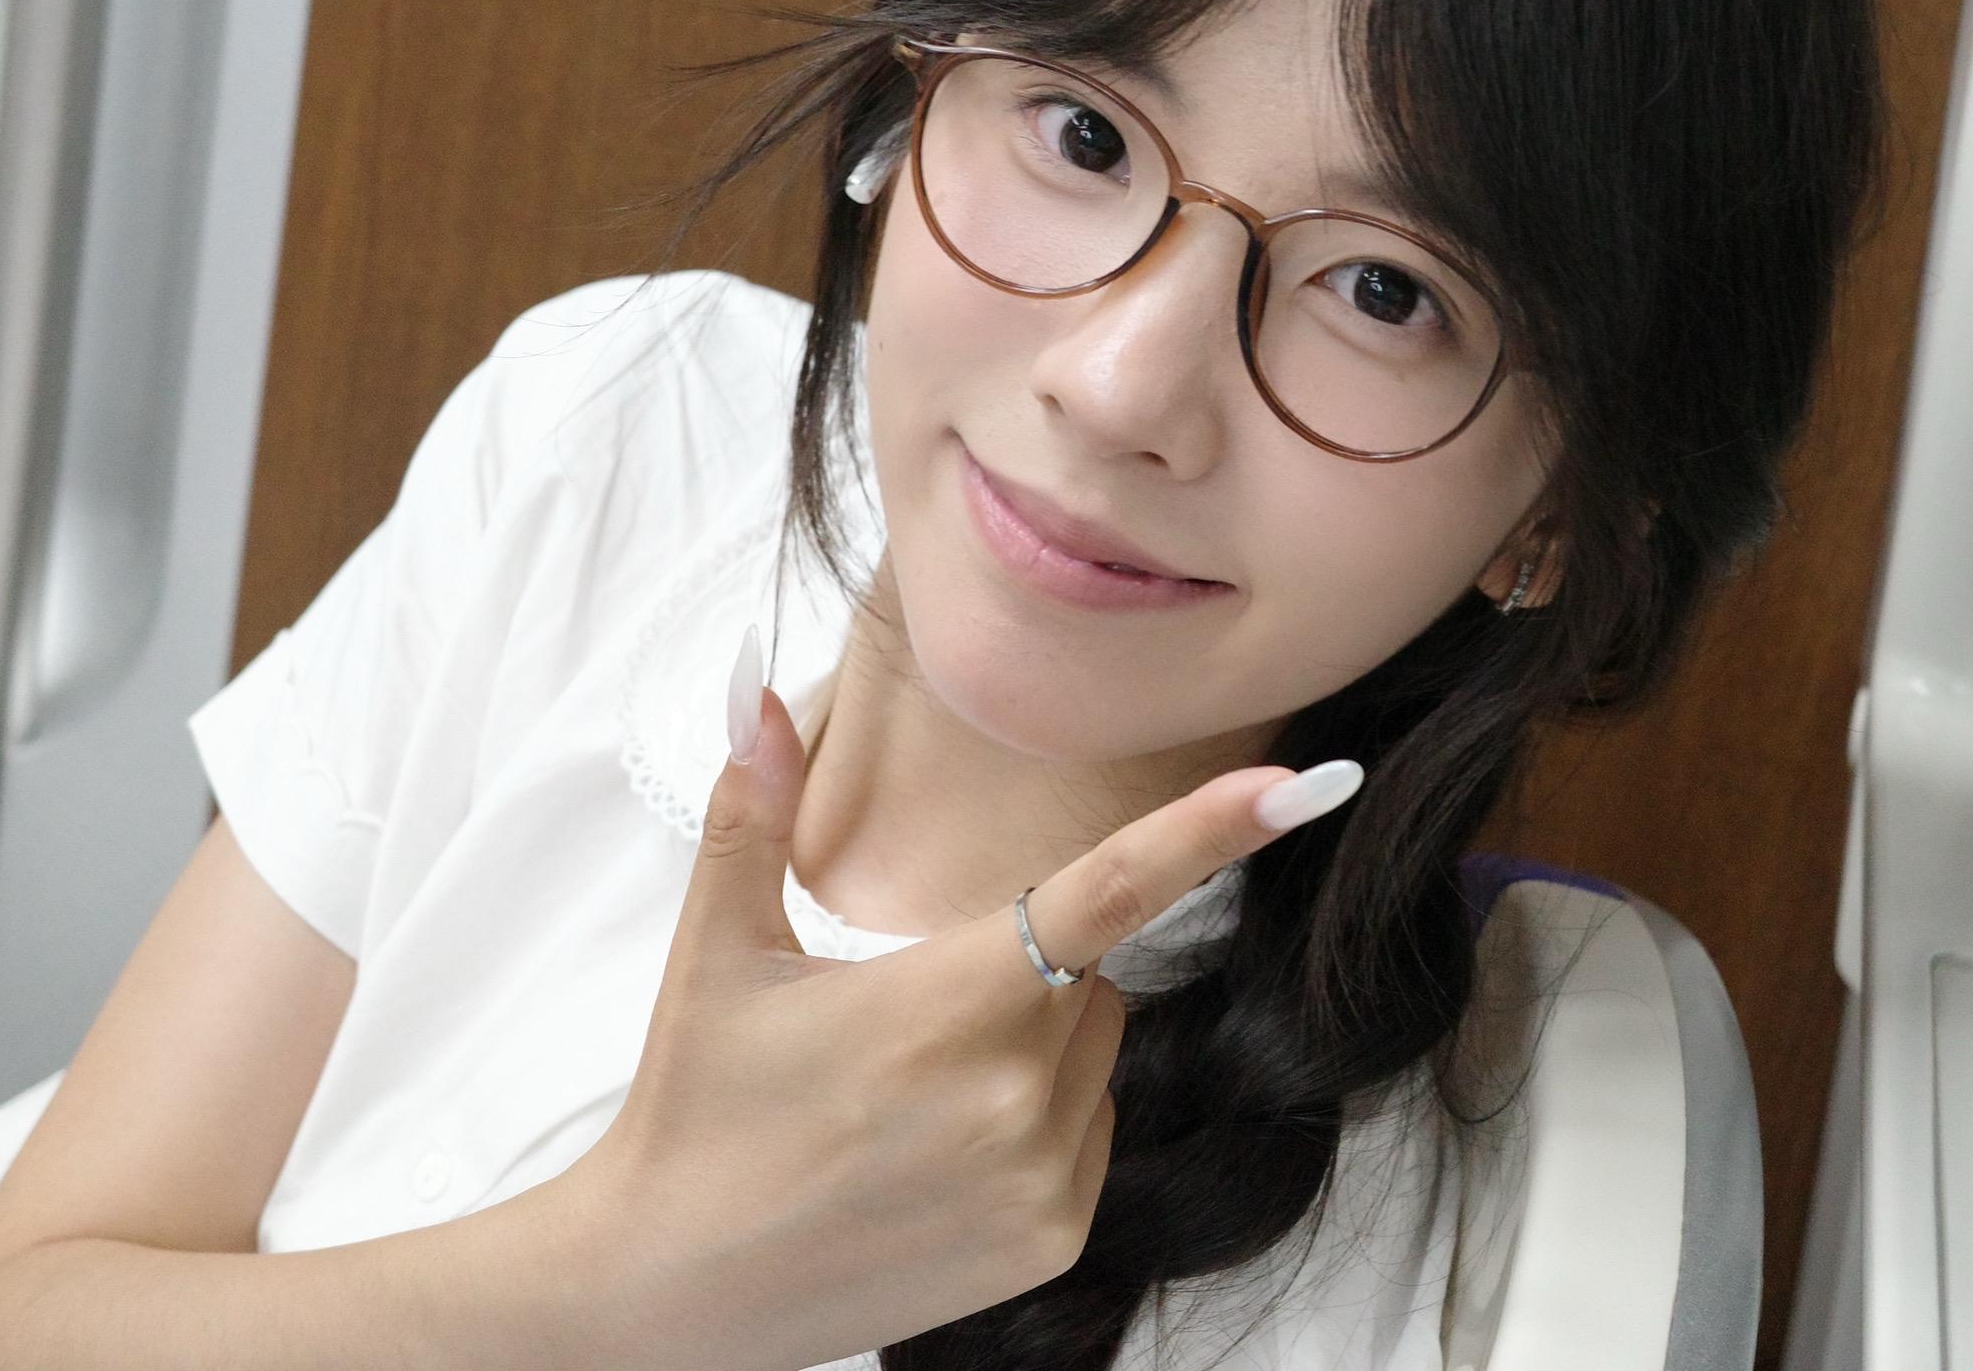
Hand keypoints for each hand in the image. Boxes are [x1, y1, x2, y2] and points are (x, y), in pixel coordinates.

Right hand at [549, 627, 1362, 1370]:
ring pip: (1096, 1047)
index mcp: (947, 1000)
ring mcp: (1041, 1177)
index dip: (1211, 830)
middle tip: (901, 1019)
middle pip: (1090, 972)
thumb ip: (755, 807)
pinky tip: (939, 1151)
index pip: (1108, 892)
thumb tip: (756, 682)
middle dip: (1022, 969)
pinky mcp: (1050, 1239)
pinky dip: (1041, 1120)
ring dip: (1036, 1044)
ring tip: (908, 1093)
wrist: (668, 1291)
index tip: (1304, 782)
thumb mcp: (714, 949)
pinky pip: (1092, 1128)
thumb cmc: (695, 1106)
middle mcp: (1014, 1093)